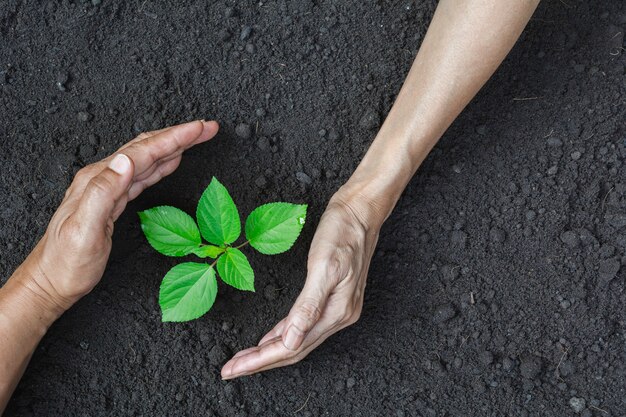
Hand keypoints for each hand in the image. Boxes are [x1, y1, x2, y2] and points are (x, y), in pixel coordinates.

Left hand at [19, 120, 218, 312]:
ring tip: (196, 137)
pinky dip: (161, 164)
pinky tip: (171, 161)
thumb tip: (126, 161)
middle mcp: (102, 178)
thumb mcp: (84, 230)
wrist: (50, 282)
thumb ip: (104, 192)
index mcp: (98, 180)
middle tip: (207, 127)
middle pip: (146, 148)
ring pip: (146, 159)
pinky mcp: (112, 201)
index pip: (143, 151)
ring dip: (173, 146)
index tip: (199, 129)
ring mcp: (107, 188)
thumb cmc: (67, 263)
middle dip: (179, 135)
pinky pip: (142, 175)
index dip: (174, 138)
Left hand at [221, 190, 382, 378]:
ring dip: (269, 351)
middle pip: (293, 350)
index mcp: (337, 312)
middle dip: (260, 362)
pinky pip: (303, 326)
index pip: (292, 347)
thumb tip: (291, 342)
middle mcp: (338, 316)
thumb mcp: (324, 267)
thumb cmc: (343, 234)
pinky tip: (271, 338)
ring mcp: (336, 309)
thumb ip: (308, 306)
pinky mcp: (331, 299)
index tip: (235, 368)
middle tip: (231, 370)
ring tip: (244, 360)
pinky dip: (283, 334)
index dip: (261, 360)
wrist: (360, 213)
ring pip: (297, 341)